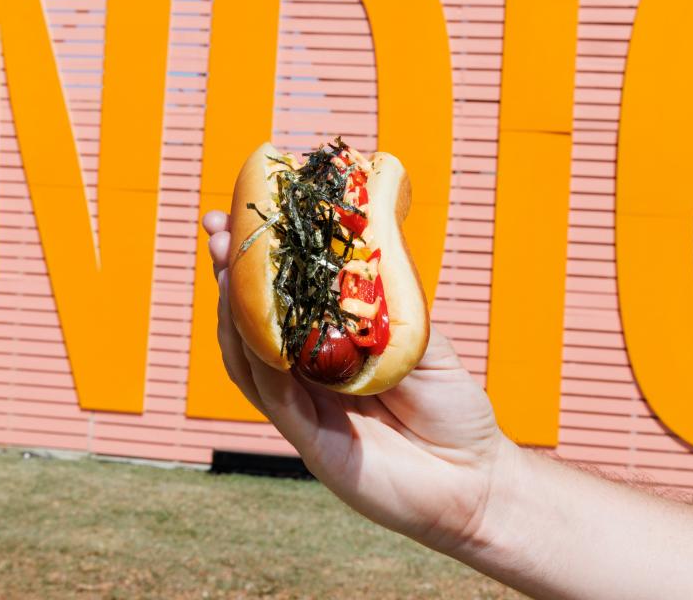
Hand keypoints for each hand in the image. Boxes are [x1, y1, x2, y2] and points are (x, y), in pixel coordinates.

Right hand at [202, 210, 517, 554]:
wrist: (474, 478)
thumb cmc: (453, 407)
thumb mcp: (423, 338)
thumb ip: (389, 300)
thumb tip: (364, 241)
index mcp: (330, 346)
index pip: (282, 298)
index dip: (258, 260)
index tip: (240, 215)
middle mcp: (308, 373)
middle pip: (251, 321)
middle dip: (230, 273)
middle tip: (219, 230)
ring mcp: (303, 407)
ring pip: (248, 357)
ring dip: (231, 312)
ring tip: (225, 267)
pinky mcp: (308, 440)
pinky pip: (272, 395)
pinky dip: (257, 360)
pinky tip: (249, 326)